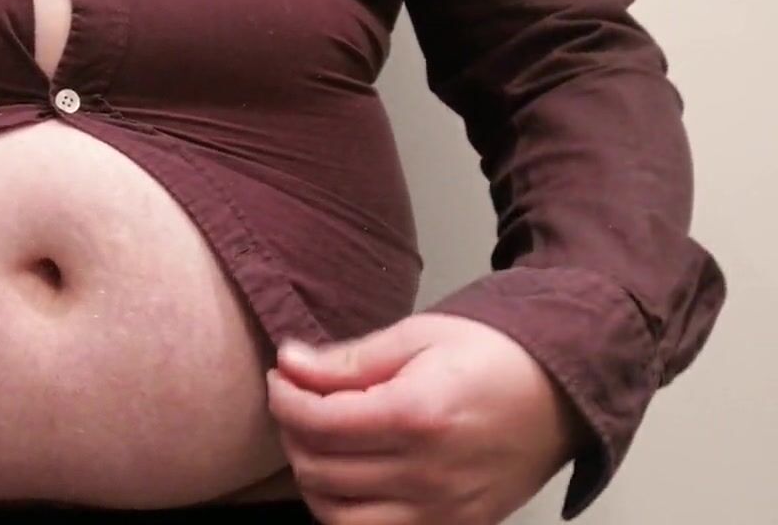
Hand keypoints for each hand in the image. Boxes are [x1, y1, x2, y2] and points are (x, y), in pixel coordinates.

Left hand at [268, 313, 585, 524]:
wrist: (561, 391)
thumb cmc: (492, 355)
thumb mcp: (417, 337)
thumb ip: (348, 360)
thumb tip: (291, 364)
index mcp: (416, 415)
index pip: (317, 422)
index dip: (284, 398)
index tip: (281, 378)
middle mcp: (427, 473)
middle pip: (319, 470)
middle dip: (291, 433)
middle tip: (295, 402)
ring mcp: (442, 511)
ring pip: (336, 516)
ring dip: (312, 478)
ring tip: (316, 441)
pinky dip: (345, 513)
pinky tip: (345, 477)